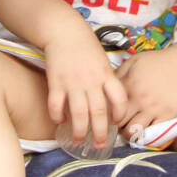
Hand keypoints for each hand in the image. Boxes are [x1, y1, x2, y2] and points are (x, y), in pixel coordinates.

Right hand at [43, 24, 127, 147]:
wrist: (64, 31)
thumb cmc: (85, 45)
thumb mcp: (102, 60)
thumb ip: (106, 78)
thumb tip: (110, 98)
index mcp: (106, 74)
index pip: (120, 98)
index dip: (120, 114)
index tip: (117, 123)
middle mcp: (92, 81)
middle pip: (99, 112)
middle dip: (101, 132)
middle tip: (100, 146)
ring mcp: (73, 83)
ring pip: (78, 113)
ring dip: (79, 130)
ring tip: (79, 141)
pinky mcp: (56, 82)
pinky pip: (56, 105)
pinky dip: (57, 116)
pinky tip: (59, 121)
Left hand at [116, 49, 176, 141]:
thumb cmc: (158, 61)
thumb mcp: (134, 61)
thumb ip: (119, 74)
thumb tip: (107, 86)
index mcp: (128, 86)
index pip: (109, 107)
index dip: (107, 114)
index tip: (110, 115)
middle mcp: (138, 99)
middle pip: (118, 122)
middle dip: (116, 126)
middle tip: (120, 125)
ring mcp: (153, 108)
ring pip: (133, 131)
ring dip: (130, 134)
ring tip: (131, 130)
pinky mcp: (167, 115)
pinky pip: (152, 133)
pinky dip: (147, 135)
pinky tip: (146, 130)